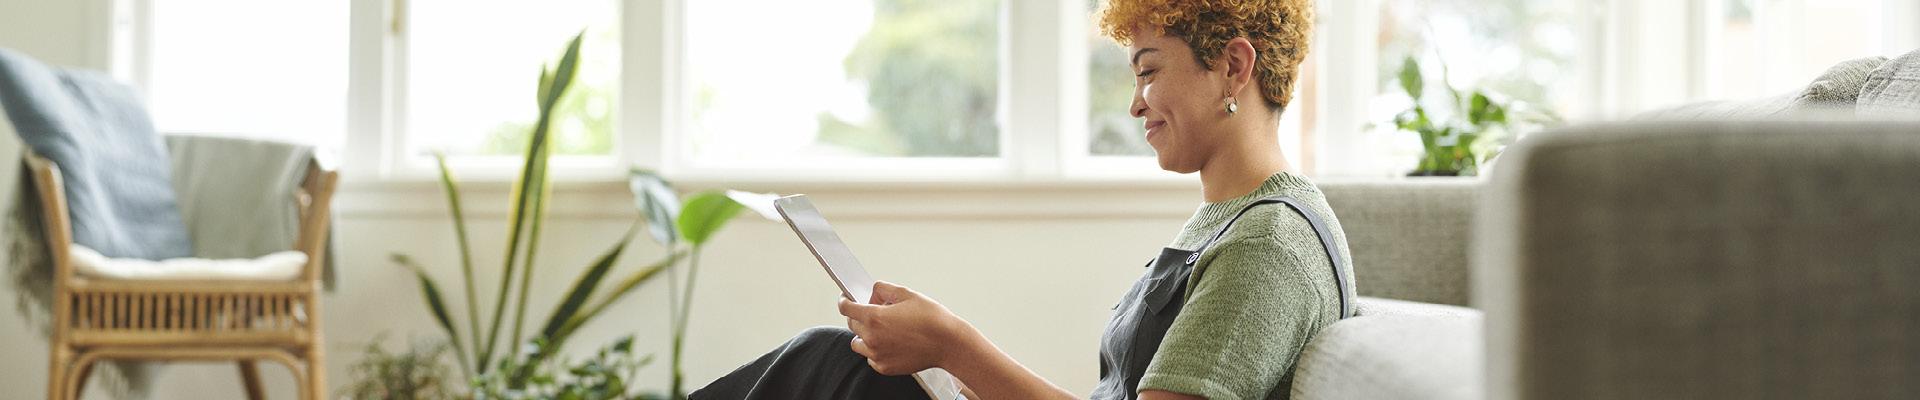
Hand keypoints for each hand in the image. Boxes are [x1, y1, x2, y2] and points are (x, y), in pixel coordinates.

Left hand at [836, 281, 977, 375]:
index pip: (846, 308)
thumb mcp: (907, 294)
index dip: (844, 300)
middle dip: (859, 315)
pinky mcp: (884, 367)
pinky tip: (890, 342)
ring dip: (864, 334)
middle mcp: (872, 338)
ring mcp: (877, 355)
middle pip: (852, 324)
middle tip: (875, 311)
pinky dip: (874, 349)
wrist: (948, 344)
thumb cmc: (932, 319)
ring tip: (883, 329)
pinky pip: (870, 357)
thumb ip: (884, 289)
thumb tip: (873, 292)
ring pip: (858, 343)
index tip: (846, 299)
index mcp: (875, 317)